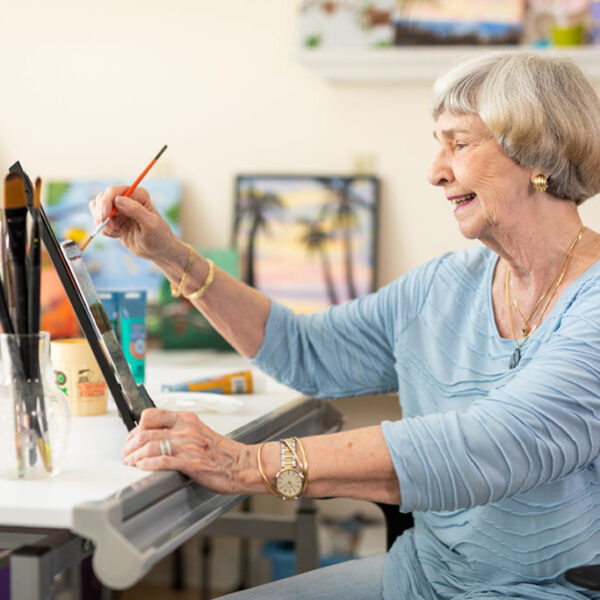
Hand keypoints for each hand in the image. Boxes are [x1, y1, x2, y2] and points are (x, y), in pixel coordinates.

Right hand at [89, 185, 175, 259]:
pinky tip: (116, 235)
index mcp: (138, 195)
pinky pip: (98, 220)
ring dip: (101, 222)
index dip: (106, 202)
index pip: (114, 191)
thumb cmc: (159, 236)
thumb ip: (136, 210)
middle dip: (102, 214)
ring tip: (115, 232)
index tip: (105, 217)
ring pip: (97, 207)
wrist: (157, 251)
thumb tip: (117, 200)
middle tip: (110, 228)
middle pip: (102, 198)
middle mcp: (127, 198)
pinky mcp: (113, 220)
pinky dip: (104, 229)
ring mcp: (118, 209)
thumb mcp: (150, 224)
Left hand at [121, 408, 247, 494]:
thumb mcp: (200, 432)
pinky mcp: (190, 463)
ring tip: (130, 463)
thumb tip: (160, 438)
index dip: (136, 427)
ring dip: (134, 456)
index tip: (131, 437)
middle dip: (130, 444)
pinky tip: (141, 467)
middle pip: (146, 431)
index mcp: (187, 419)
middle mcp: (185, 430)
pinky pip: (161, 461)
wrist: (242, 464)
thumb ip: (181, 431)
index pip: (152, 414)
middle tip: (126, 453)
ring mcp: (187, 445)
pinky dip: (147, 464)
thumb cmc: (224, 452)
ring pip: (150, 445)